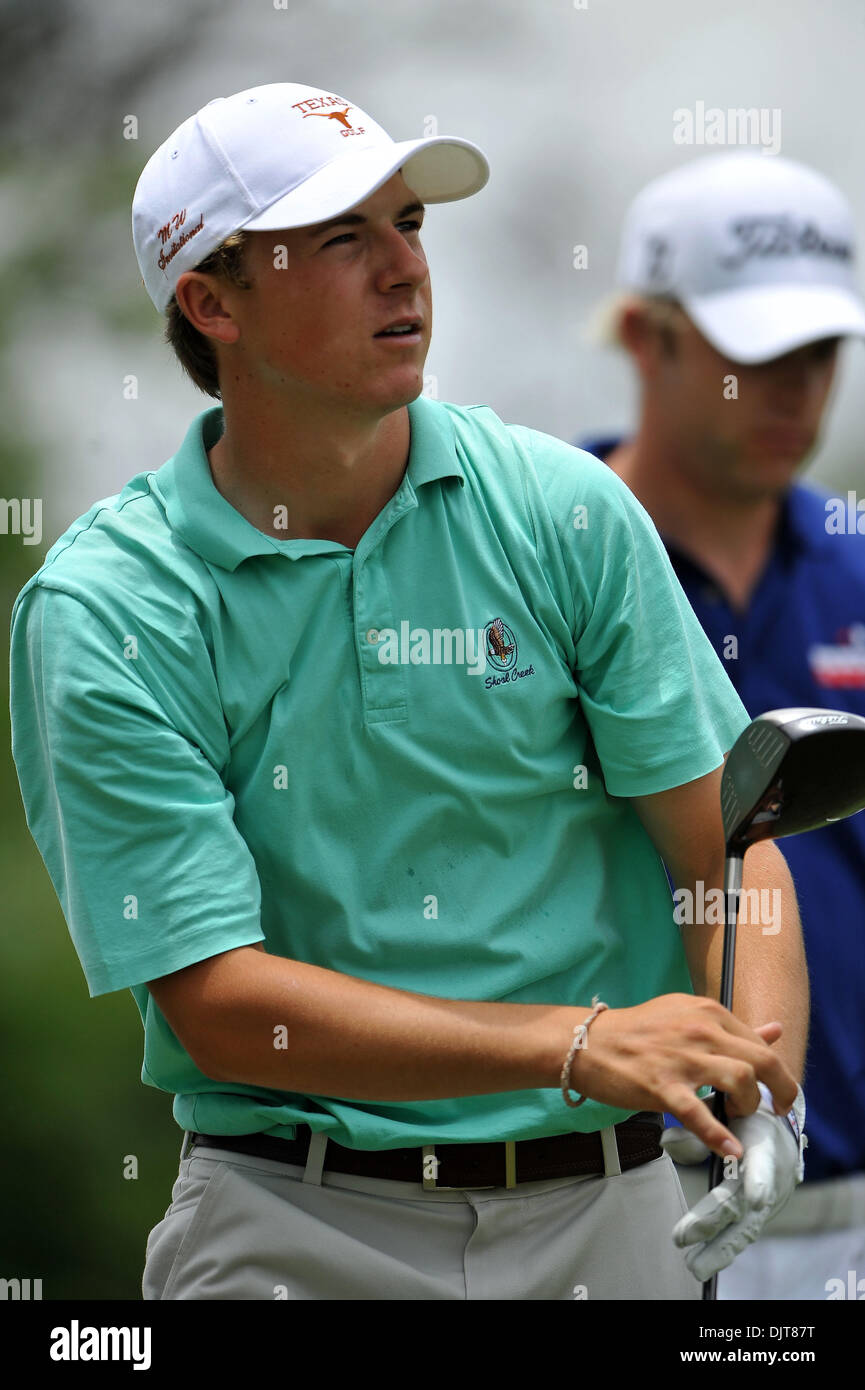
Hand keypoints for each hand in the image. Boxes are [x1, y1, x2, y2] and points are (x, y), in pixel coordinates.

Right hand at [568, 995, 798, 1157]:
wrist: (588, 1042)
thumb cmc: (638, 1031)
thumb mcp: (686, 1015)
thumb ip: (730, 1027)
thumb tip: (775, 1030)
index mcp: (707, 1011)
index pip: (758, 1042)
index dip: (774, 1071)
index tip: (773, 1089)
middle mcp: (700, 1030)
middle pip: (762, 1061)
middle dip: (782, 1090)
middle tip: (779, 1109)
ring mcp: (682, 1059)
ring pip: (740, 1080)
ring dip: (750, 1105)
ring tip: (741, 1115)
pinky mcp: (662, 1086)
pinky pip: (698, 1114)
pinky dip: (719, 1135)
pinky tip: (730, 1149)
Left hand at [664, 1083, 806, 1280]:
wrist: (781, 1130)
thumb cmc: (746, 1118)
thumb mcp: (725, 1110)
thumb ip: (699, 1128)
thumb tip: (667, 1142)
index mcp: (763, 1147)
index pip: (762, 1165)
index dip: (760, 1181)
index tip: (754, 1198)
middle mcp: (770, 1179)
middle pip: (742, 1203)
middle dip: (713, 1222)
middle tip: (683, 1237)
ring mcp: (769, 1200)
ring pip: (745, 1227)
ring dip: (720, 1248)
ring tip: (696, 1266)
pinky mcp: (762, 1213)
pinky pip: (745, 1231)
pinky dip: (728, 1247)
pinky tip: (709, 1262)